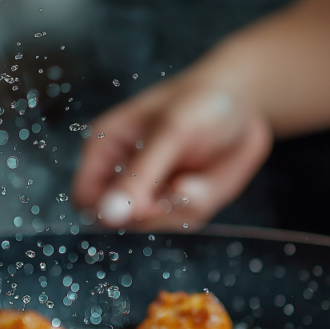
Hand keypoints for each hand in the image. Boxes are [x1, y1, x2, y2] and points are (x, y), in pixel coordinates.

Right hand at [71, 67, 272, 231]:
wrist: (244, 106)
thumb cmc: (201, 103)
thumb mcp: (171, 133)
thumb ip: (139, 176)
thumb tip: (109, 215)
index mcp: (105, 146)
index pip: (85, 198)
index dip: (110, 211)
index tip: (147, 202)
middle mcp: (122, 172)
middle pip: (120, 220)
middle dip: (154, 211)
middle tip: (183, 187)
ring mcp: (150, 189)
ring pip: (152, 225)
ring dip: (180, 209)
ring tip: (197, 179)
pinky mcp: (175, 200)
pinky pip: (179, 223)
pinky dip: (197, 207)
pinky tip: (205, 182)